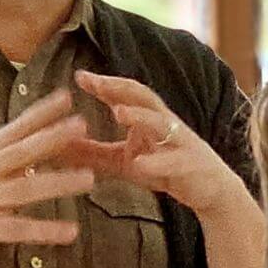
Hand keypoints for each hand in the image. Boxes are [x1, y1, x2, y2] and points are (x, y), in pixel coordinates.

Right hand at [0, 89, 96, 267]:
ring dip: (58, 182)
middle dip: (53, 137)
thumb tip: (31, 155)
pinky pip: (19, 229)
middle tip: (82, 124)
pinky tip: (70, 231)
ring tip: (89, 178)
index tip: (65, 97)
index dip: (39, 113)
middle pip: (22, 152)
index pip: (14, 130)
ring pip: (25, 189)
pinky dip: (45, 230)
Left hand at [71, 70, 246, 215]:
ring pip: (161, 123)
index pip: (124, 94)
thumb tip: (58, 146)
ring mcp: (180, 142)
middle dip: (120, 87)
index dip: (103, 84)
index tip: (79, 76)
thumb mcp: (124, 161)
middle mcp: (165, 123)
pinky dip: (157, 162)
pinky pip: (173, 161)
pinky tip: (139, 164)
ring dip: (140, 116)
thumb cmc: (165, 170)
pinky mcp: (190, 165)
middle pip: (144, 97)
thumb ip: (93, 153)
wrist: (210, 191)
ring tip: (118, 112)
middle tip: (96, 82)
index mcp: (148, 119)